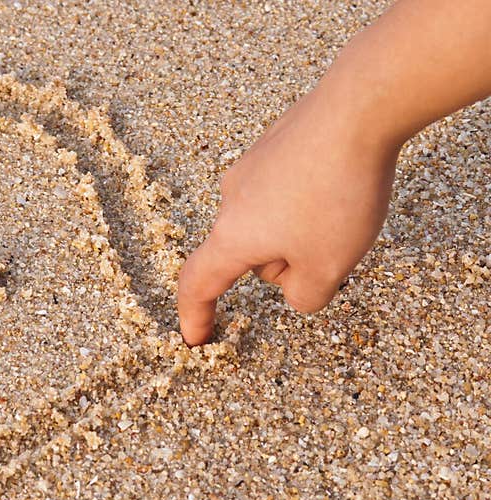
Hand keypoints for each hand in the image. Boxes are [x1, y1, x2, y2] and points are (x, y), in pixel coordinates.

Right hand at [177, 86, 401, 345]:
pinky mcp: (274, 144)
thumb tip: (294, 289)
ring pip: (268, 221)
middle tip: (332, 258)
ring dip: (297, 231)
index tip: (196, 337)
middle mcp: (231, 200)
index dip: (195, 315)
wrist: (359, 108)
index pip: (199, 284)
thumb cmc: (337, 194)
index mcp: (233, 237)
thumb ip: (304, 297)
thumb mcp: (328, 269)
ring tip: (344, 214)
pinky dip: (306, 201)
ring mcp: (250, 166)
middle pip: (248, 253)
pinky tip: (341, 186)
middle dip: (283, 265)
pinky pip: (283, 188)